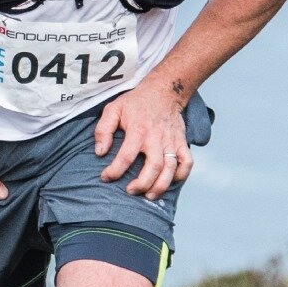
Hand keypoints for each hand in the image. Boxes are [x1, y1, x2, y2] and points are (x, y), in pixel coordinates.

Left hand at [94, 83, 192, 198]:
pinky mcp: (182, 142)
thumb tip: (100, 152)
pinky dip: (182, 175)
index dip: (114, 171)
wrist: (164, 90)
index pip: (126, 156)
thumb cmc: (136, 102)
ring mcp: (171, 141)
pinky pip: (187, 162)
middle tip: (130, 191)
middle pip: (153, 167)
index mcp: (138, 130)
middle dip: (142, 183)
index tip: (106, 177)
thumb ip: (103, 130)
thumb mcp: (113, 109)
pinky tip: (170, 182)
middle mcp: (156, 138)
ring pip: (171, 168)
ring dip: (161, 185)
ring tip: (150, 196)